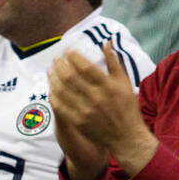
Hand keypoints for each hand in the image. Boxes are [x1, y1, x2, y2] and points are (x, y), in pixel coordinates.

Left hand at [48, 42, 156, 175]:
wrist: (126, 137)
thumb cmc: (127, 108)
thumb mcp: (125, 83)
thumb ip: (114, 62)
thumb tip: (106, 42)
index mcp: (108, 86)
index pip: (85, 67)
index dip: (73, 57)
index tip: (67, 51)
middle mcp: (96, 98)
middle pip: (70, 77)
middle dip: (60, 65)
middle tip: (56, 58)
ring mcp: (85, 111)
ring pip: (62, 90)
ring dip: (53, 78)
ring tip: (51, 70)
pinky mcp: (78, 122)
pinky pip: (60, 106)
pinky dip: (54, 95)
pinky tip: (52, 88)